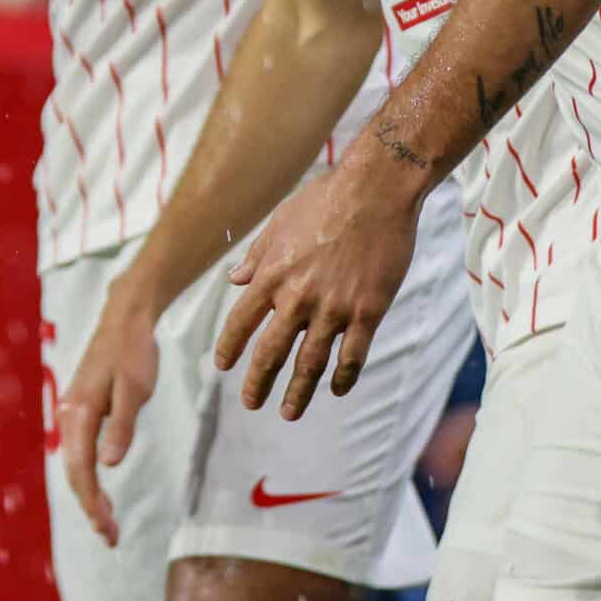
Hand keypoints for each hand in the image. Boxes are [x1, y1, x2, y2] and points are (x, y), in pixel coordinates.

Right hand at [57, 279, 161, 546]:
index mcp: (80, 412)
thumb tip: (109, 465)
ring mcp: (72, 413)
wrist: (126, 318)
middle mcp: (69, 415)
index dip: (92, 503)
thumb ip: (123, 426)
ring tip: (108, 524)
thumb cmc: (133, 351)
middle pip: (74, 472)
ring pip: (75, 464)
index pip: (81, 470)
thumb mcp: (135, 388)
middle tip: (111, 538)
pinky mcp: (81, 411)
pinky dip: (89, 477)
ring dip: (89, 496)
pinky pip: (79, 453)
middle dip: (90, 507)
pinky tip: (102, 494)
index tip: (107, 530)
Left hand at [215, 161, 421, 419]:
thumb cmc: (327, 197)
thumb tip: (235, 279)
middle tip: (251, 403)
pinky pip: (353, 355)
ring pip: (311, 363)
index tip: (223, 366)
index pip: (241, 322)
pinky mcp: (368, 311)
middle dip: (259, 383)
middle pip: (272, 353)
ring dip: (298, 392)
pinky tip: (336, 389)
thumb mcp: (280, 221)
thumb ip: (257, 255)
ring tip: (289, 412)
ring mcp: (335, 308)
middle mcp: (299, 297)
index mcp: (273, 274)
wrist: (377, 188)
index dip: (230, 347)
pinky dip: (343, 377)